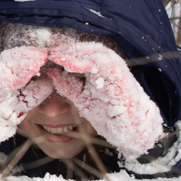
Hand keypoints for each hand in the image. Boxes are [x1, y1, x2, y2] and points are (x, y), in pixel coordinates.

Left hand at [46, 41, 162, 157]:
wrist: (132, 130)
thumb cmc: (109, 114)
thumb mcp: (83, 99)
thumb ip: (68, 86)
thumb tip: (51, 72)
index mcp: (99, 70)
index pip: (81, 54)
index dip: (65, 52)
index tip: (48, 55)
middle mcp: (109, 67)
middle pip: (89, 49)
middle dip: (69, 50)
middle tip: (51, 53)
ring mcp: (117, 71)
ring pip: (98, 53)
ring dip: (77, 54)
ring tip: (60, 57)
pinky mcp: (123, 78)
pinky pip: (108, 64)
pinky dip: (90, 62)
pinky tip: (73, 66)